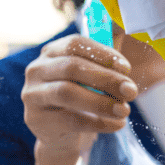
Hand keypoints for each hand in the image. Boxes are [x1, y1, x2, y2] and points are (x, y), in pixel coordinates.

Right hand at [21, 35, 138, 161]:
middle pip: (72, 67)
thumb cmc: (83, 95)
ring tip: (124, 110)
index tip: (127, 68)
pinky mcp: (36, 119)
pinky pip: (70, 120)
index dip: (103, 54)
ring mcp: (32, 95)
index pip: (75, 44)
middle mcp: (37, 69)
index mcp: (52, 51)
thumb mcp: (92, 74)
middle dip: (107, 79)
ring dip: (101, 102)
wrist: (62, 133)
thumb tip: (130, 31)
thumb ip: (107, 56)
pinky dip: (98, 123)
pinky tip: (117, 124)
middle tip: (131, 91)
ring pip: (67, 93)